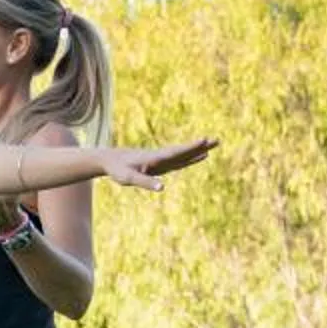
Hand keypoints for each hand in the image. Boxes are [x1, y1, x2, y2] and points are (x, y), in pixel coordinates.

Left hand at [92, 138, 215, 190]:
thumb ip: (146, 182)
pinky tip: (198, 155)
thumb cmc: (118, 170)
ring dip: (198, 150)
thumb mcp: (129, 179)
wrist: (109, 159)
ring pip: (182, 154)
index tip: (204, 140)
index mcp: (155, 158)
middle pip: (183, 151)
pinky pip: (178, 159)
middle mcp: (160, 156)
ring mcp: (161, 159)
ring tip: (213, 144)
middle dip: (200, 146)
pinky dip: (189, 156)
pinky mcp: (160, 162)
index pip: (175, 153)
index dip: (190, 148)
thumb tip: (163, 187)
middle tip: (218, 140)